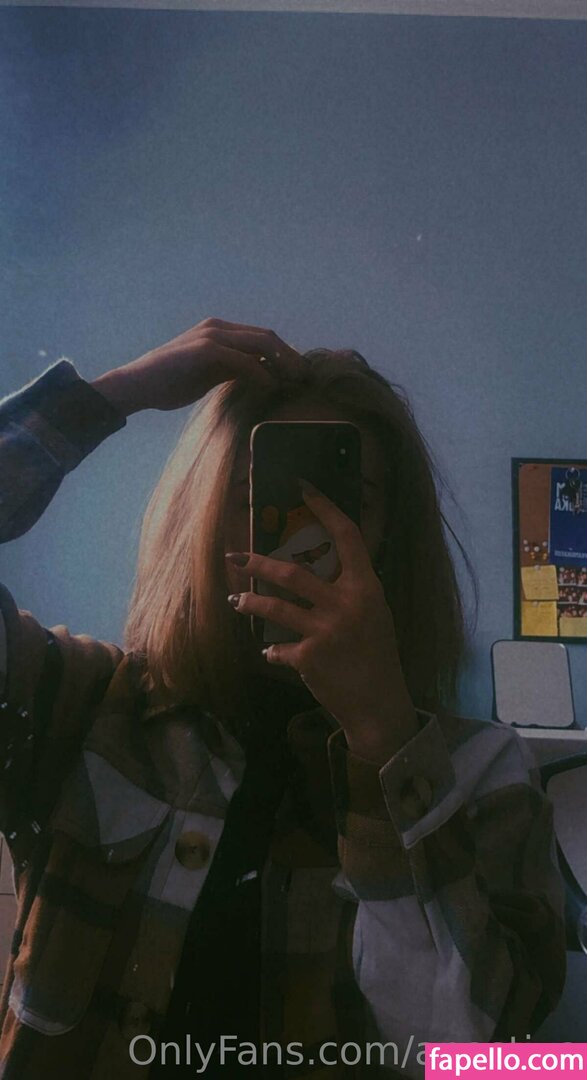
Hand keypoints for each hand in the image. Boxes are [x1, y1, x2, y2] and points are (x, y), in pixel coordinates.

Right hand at [91, 317, 305, 415]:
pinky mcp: (207, 350)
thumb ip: (232, 371)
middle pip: (268, 336)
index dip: (284, 354)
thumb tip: (259, 378)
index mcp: (218, 330)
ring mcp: (212, 335)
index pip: (262, 337)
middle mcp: (218, 327)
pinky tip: (272, 387)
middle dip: (291, 356)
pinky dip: (262, 373)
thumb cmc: (169, 383)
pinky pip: (245, 360)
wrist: (137, 385)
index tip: (298, 374)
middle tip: (305, 377)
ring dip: (283, 362)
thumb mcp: (208, 375)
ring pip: (261, 343)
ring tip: (296, 381)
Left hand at [226, 484, 417, 763]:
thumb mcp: (375, 614)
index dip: (324, 507)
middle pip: (292, 572)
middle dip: (257, 563)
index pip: (347, 536)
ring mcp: (325, 631)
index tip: (303, 487)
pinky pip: (277, 647)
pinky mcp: (308, 658)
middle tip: (234, 557)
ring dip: (249, 603)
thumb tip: (320, 568)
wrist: (380, 704)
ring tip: (235, 601)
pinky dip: (272, 650)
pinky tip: (269, 651)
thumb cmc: (379, 656)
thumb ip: (351, 590)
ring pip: (274, 607)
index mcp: (367, 587)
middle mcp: (346, 604)